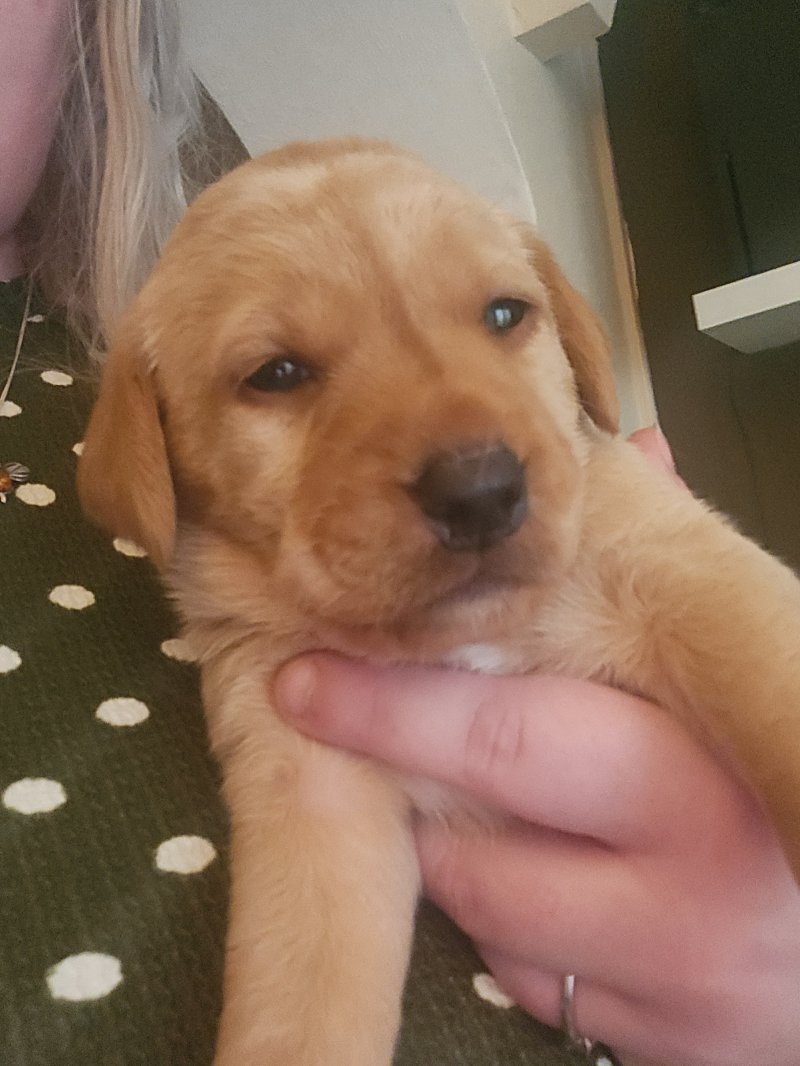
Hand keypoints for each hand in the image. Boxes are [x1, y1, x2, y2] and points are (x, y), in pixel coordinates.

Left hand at [272, 428, 799, 1065]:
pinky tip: (551, 880)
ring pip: (482, 900)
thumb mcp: (744, 667)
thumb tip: (640, 447)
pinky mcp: (663, 1041)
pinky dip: (507, 926)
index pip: (517, 728)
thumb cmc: (777, 772)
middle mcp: (696, 874)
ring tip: (483, 798)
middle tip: (312, 696)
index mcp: (710, 763)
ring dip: (452, 841)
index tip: (306, 675)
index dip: (399, 699)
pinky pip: (526, 979)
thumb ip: (676, 566)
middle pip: (483, 812)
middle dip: (388, 743)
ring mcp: (675, 970)